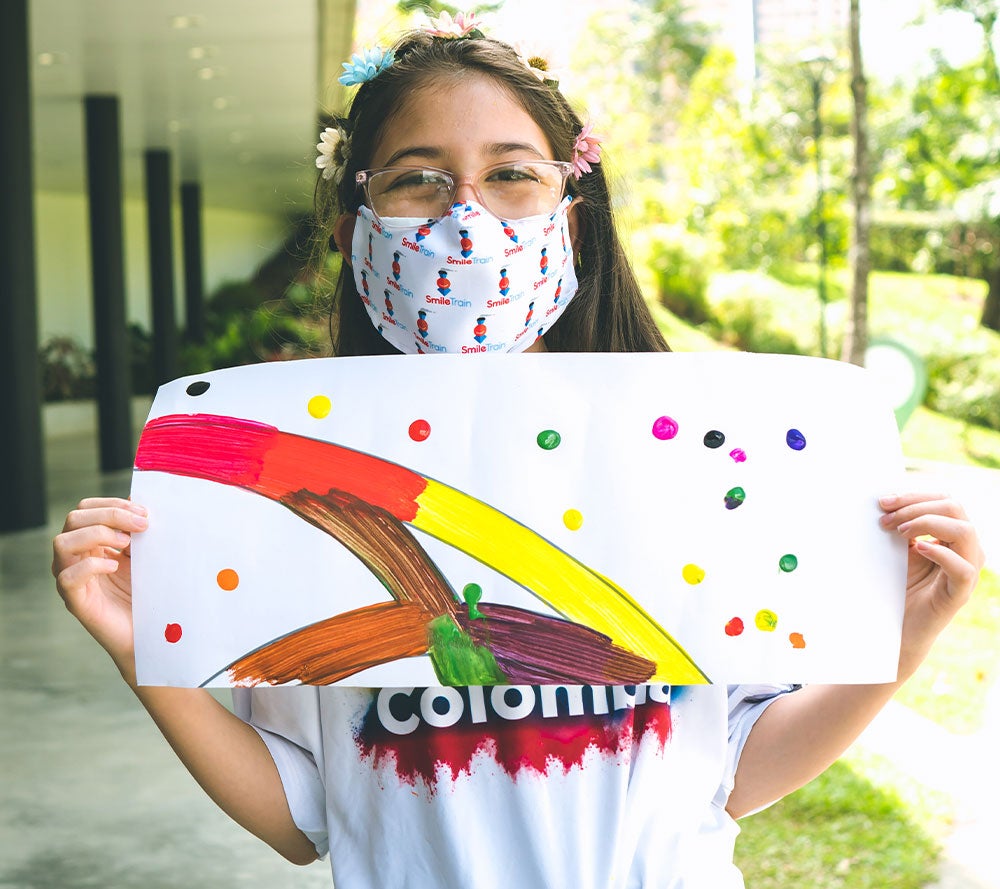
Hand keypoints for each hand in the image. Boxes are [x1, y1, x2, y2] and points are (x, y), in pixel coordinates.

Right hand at [52, 497, 147, 679]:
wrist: (152, 633)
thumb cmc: (150, 592)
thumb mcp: (146, 555)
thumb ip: (140, 533)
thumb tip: (145, 507)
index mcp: (91, 543)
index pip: (86, 509)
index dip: (113, 504)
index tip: (144, 511)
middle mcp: (76, 557)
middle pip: (74, 519)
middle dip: (110, 515)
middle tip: (142, 525)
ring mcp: (72, 579)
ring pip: (62, 542)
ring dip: (97, 534)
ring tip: (126, 544)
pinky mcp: (76, 601)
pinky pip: (67, 577)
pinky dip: (91, 566)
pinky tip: (115, 567)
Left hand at [879, 492, 984, 680]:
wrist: (897, 628)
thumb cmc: (897, 587)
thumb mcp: (898, 550)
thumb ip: (899, 527)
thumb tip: (884, 501)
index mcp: (952, 537)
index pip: (944, 501)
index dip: (915, 496)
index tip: (883, 502)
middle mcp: (966, 550)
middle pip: (954, 509)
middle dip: (915, 506)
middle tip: (885, 518)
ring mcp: (966, 571)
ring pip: (964, 531)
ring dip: (926, 523)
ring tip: (899, 532)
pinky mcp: (960, 593)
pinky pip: (963, 568)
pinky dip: (941, 553)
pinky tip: (918, 548)